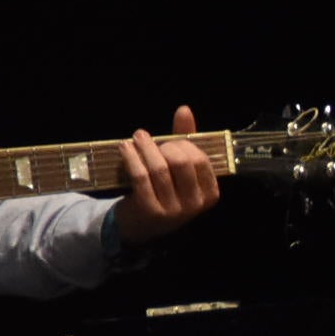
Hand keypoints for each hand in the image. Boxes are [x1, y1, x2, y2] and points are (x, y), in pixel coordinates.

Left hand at [113, 105, 219, 245]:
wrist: (139, 226)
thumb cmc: (164, 192)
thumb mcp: (179, 169)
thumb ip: (185, 140)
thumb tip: (185, 109)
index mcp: (209, 193)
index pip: (200, 159)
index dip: (184, 144)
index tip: (169, 141)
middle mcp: (194, 205)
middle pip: (181, 162)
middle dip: (165, 145)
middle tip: (149, 139)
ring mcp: (173, 211)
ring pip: (159, 169)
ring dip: (145, 147)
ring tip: (136, 137)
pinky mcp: (149, 211)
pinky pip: (140, 177)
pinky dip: (131, 158)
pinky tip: (124, 148)